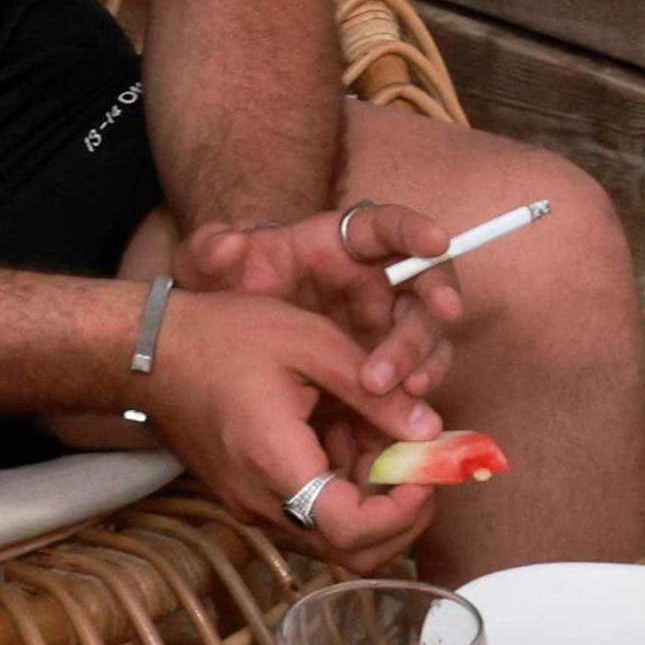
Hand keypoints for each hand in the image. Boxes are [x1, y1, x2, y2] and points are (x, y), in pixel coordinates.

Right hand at [142, 284, 437, 558]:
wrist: (152, 351)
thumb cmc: (225, 335)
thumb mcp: (310, 343)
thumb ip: (374, 391)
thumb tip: (432, 432)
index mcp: (276, 463)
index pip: (352, 531)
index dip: (404, 511)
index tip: (427, 468)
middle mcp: (263, 503)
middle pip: (352, 550)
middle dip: (403, 513)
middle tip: (424, 462)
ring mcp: (254, 506)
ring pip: (335, 533)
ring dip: (375, 495)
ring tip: (382, 431)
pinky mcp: (252, 498)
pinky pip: (312, 511)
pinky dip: (345, 484)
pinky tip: (347, 431)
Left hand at [188, 202, 457, 424]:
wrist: (226, 342)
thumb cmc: (229, 292)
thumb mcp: (207, 269)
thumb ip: (207, 251)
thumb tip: (228, 243)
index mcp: (341, 244)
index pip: (386, 226)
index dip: (414, 229)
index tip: (436, 241)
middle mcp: (376, 280)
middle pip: (420, 290)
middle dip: (417, 325)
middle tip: (394, 366)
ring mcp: (385, 325)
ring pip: (427, 337)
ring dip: (422, 362)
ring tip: (405, 391)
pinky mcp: (387, 366)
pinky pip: (416, 378)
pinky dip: (415, 397)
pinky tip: (403, 417)